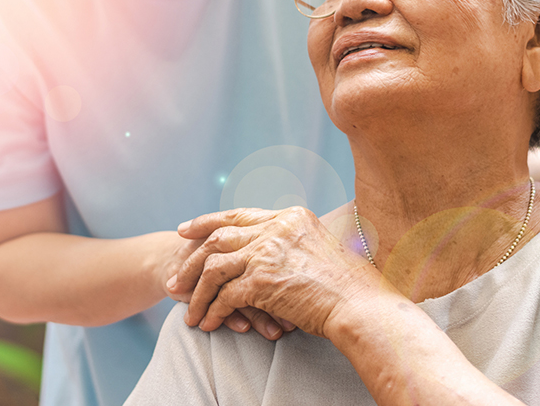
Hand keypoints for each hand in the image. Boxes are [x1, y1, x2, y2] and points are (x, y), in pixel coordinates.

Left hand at [170, 206, 378, 337]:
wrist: (364, 307)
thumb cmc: (353, 287)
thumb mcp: (322, 248)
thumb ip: (295, 243)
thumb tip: (277, 251)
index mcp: (290, 217)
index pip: (239, 215)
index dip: (208, 222)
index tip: (187, 230)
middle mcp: (276, 229)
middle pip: (219, 237)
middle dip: (191, 256)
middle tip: (175, 274)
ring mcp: (268, 252)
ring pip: (214, 267)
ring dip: (196, 290)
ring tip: (186, 307)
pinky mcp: (262, 280)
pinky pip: (225, 296)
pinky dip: (212, 311)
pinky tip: (207, 323)